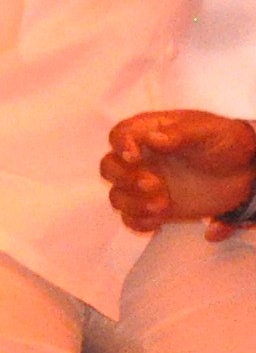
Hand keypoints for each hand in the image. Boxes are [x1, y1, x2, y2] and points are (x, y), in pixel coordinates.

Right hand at [105, 111, 255, 231]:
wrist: (247, 169)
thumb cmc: (225, 141)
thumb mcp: (207, 130)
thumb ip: (179, 133)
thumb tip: (152, 139)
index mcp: (148, 133)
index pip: (120, 135)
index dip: (120, 145)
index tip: (135, 156)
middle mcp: (141, 159)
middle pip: (110, 167)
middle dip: (124, 178)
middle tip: (154, 184)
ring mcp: (147, 185)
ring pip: (117, 196)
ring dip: (132, 203)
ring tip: (162, 205)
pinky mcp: (156, 207)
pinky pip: (133, 218)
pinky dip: (138, 222)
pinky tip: (157, 223)